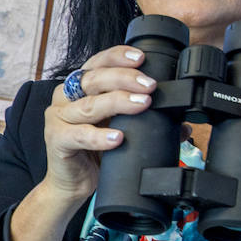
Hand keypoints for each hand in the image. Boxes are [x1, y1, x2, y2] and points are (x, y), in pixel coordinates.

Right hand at [41, 44, 157, 203]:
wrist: (72, 183)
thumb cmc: (94, 152)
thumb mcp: (119, 129)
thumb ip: (144, 121)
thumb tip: (183, 126)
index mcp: (78, 88)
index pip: (96, 63)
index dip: (117, 57)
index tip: (141, 58)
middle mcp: (65, 98)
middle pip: (93, 79)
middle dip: (125, 79)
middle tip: (150, 86)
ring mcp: (58, 118)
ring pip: (88, 105)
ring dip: (118, 102)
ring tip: (143, 104)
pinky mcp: (56, 140)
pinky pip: (79, 135)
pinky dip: (99, 136)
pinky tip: (118, 137)